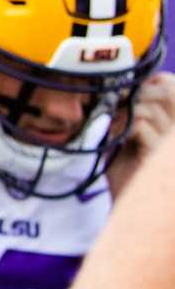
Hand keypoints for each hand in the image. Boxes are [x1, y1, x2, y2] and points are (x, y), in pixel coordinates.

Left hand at [110, 71, 174, 197]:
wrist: (128, 205)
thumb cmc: (127, 171)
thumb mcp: (128, 135)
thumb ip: (130, 111)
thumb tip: (123, 86)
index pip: (173, 86)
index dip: (150, 83)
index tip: (130, 94)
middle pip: (167, 91)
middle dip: (136, 96)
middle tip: (119, 113)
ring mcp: (174, 142)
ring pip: (149, 108)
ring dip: (125, 115)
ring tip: (117, 132)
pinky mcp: (163, 155)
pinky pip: (141, 125)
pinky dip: (123, 129)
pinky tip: (120, 141)